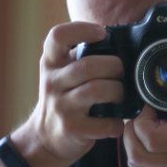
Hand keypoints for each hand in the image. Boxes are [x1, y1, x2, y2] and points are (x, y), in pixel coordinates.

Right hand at [14, 21, 124, 166]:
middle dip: (114, 66)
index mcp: (51, 63)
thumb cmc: (62, 97)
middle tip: (121, 71)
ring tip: (121, 95)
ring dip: (118, 92)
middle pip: (88, 65)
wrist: (45, 136)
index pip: (58, 36)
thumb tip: (118, 40)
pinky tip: (116, 121)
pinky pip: (104, 122)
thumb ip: (80, 57)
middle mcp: (52, 82)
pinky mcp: (72, 128)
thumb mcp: (61, 73)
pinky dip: (116, 122)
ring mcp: (61, 106)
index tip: (102, 33)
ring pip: (97, 90)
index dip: (82, 29)